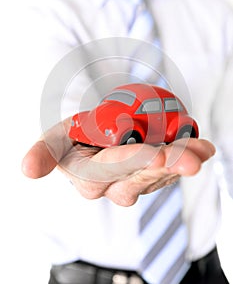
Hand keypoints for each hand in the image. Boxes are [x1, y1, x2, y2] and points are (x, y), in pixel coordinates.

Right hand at [22, 118, 215, 205]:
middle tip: (188, 158)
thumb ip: (45, 152)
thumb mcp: (58, 138)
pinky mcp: (157, 171)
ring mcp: (141, 179)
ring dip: (184, 162)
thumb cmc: (77, 136)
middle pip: (142, 175)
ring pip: (163, 172)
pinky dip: (193, 154)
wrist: (96, 136)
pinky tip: (205, 147)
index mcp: (91, 178)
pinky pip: (176, 165)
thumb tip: (26, 170)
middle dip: (165, 166)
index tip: (157, 154)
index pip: (110, 172)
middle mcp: (117, 185)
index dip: (132, 163)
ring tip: (201, 151)